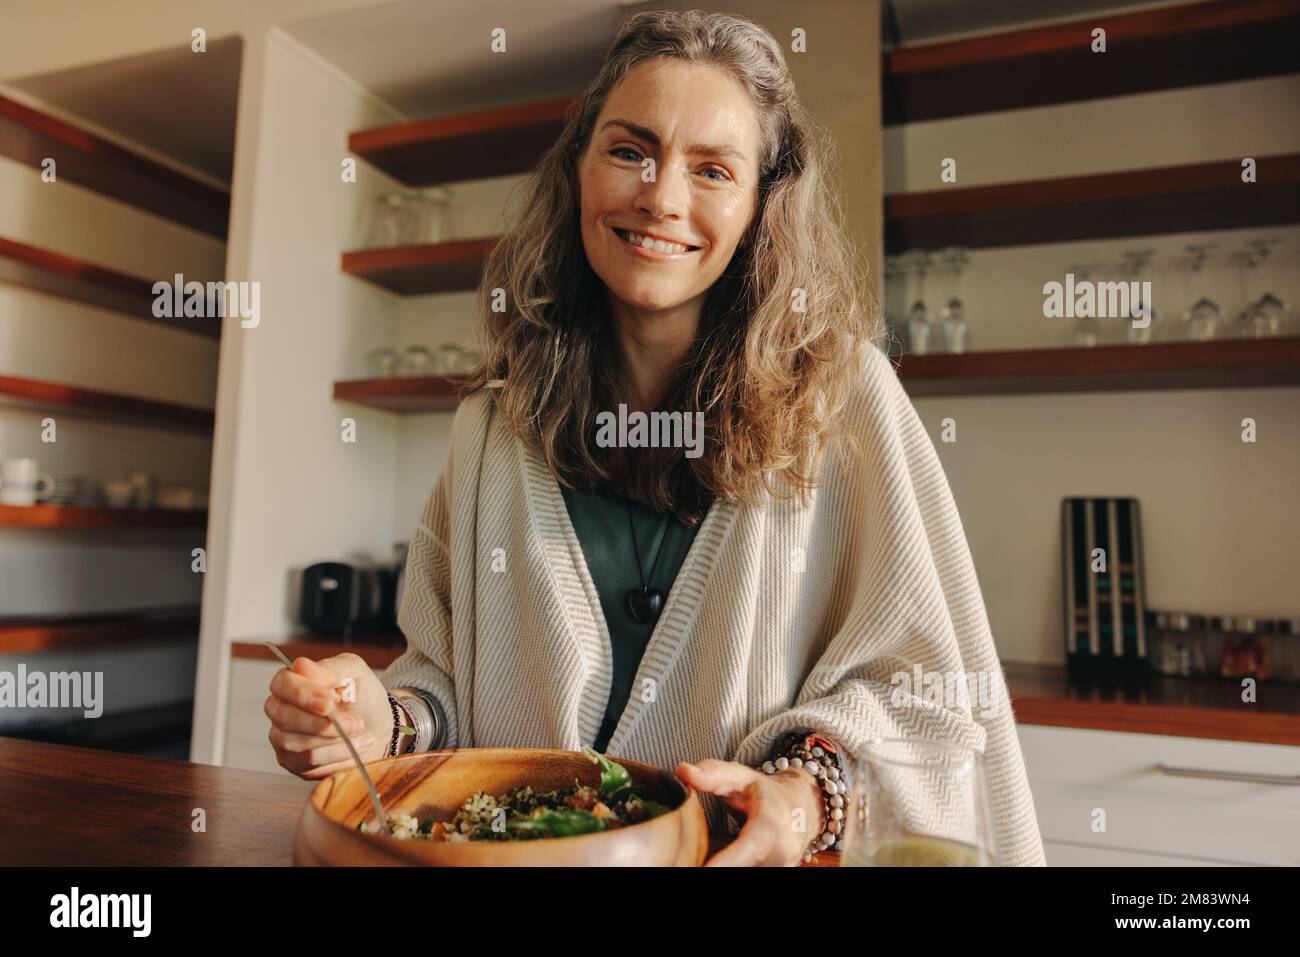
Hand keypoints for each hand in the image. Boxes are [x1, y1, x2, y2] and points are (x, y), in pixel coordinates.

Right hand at [265, 653, 392, 778]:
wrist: (380, 726)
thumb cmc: (363, 696)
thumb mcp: (354, 673)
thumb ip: (330, 668)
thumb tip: (301, 666)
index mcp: (292, 682)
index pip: (282, 684)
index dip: (303, 695)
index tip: (329, 702)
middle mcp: (280, 709)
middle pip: (284, 717)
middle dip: (324, 723)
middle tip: (355, 722)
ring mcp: (283, 737)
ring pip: (295, 743)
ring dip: (335, 740)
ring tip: (359, 732)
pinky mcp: (293, 762)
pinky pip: (308, 762)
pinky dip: (336, 755)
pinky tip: (352, 747)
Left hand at [676, 759, 823, 865]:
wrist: (802, 808)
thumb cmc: (765, 792)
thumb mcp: (740, 775)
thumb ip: (712, 773)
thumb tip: (683, 771)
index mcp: (773, 821)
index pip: (753, 846)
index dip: (729, 861)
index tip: (705, 869)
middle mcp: (784, 849)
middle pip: (745, 866)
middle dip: (718, 866)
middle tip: (685, 863)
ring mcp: (783, 866)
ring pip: (748, 872)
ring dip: (724, 866)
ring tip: (696, 861)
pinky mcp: (779, 874)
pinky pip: (752, 874)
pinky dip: (730, 867)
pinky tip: (716, 862)